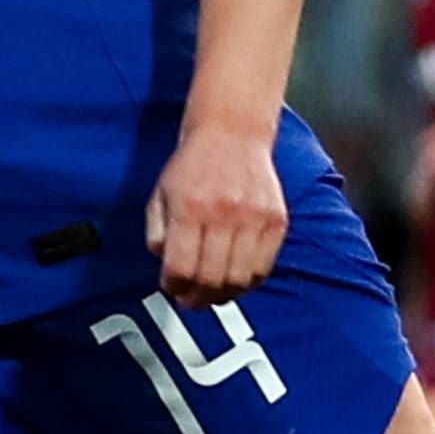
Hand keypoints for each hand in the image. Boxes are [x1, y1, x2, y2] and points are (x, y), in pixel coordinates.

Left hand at [144, 119, 286, 308]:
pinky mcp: (276, 220)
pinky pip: (264, 267)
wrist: (231, 133)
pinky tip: (236, 277)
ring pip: (239, 279)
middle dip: (197, 298)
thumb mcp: (159, 195)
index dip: (174, 287)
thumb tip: (168, 270)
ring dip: (224, 294)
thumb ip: (157, 235)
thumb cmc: (192, 166)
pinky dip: (249, 281)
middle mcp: (223, 214)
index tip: (172, 289)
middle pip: (210, 279)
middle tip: (192, 300)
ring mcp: (253, 218)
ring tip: (214, 292)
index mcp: (189, 208)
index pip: (180, 268)